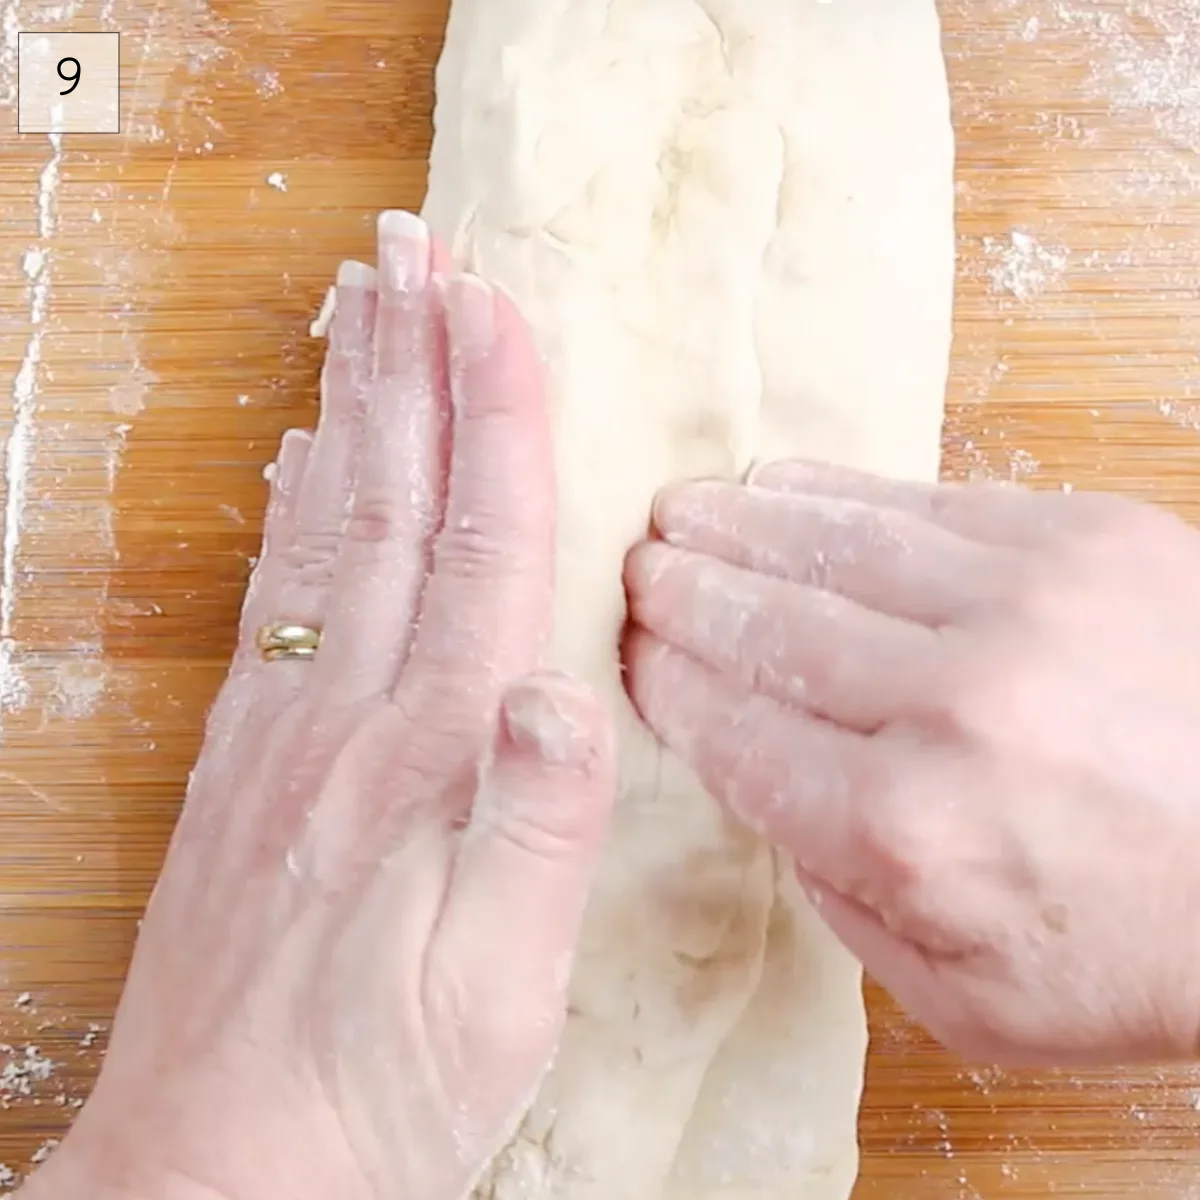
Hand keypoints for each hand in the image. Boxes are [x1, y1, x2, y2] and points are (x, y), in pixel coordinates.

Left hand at [29, 212, 614, 1199]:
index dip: (493, 420)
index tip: (494, 309)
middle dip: (407, 365)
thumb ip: (537, 827)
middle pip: (388, 505)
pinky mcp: (246, 765)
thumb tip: (561, 688)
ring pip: (323, 533)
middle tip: (410, 253)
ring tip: (359, 314)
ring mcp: (284, 732)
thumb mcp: (501, 987)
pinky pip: (272, 606)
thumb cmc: (381, 1090)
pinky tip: (294, 465)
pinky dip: (288, 515)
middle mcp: (350, 716)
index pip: (477, 546)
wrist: (220, 1172)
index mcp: (430, 752)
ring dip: (347, 410)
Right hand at [623, 459, 1199, 1066]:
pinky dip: (829, 493)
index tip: (630, 655)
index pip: (733, 730)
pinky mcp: (1084, 537)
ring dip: (733, 527)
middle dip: (678, 595)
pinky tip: (776, 487)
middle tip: (634, 571)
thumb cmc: (1143, 945)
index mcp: (906, 829)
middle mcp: (952, 702)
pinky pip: (917, 499)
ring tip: (678, 515)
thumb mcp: (967, 998)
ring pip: (825, 545)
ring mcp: (1024, 602)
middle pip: (762, 625)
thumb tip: (770, 791)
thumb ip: (840, 901)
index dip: (665, 684)